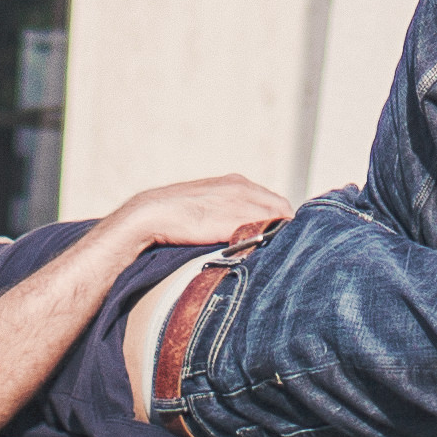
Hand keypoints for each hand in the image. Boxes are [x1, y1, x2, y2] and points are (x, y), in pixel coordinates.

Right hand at [118, 174, 296, 249]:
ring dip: (278, 234)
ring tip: (277, 253)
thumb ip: (226, 210)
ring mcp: (240, 201)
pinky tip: (264, 253)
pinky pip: (264, 228)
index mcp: (236, 182)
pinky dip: (268, 239)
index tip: (280, 235)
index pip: (274, 201)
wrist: (152, 215)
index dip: (280, 219)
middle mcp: (242, 188)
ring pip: (276, 217)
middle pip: (281, 207)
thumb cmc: (175, 216)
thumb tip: (242, 229)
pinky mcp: (234, 218)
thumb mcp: (206, 204)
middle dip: (284, 225)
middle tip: (284, 246)